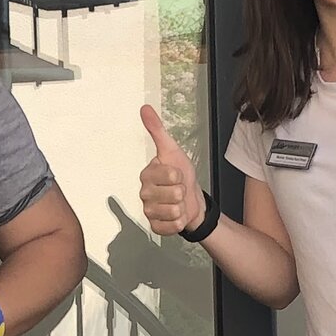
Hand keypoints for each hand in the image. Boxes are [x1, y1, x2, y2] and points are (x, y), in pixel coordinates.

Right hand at [137, 105, 203, 236]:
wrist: (192, 199)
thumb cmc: (181, 174)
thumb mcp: (172, 150)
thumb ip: (157, 130)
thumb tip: (144, 108)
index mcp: (146, 174)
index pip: (171, 174)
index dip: (180, 175)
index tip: (177, 175)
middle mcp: (143, 193)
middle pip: (174, 194)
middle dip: (182, 192)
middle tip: (178, 189)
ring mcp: (148, 211)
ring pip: (174, 211)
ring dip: (182, 207)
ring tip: (178, 203)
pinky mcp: (155, 227)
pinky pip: (171, 227)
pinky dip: (179, 222)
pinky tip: (176, 216)